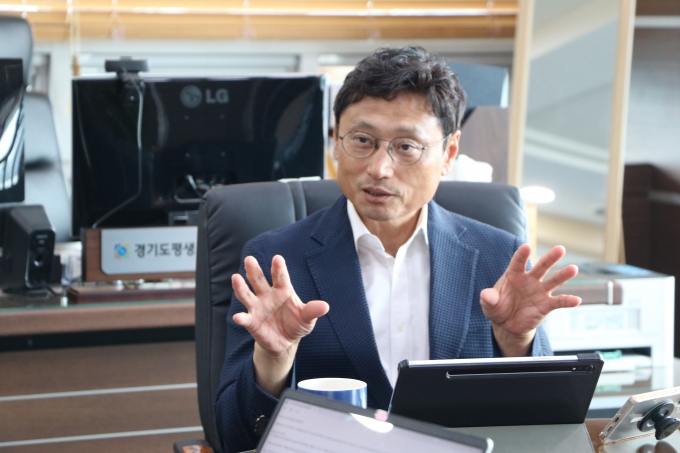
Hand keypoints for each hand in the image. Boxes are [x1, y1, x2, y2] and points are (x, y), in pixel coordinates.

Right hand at [232, 254, 328, 395]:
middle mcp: (267, 295)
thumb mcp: (307, 318)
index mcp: (282, 290)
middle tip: (249, 259)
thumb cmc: (296, 324)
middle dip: (254, 270)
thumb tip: (325, 306)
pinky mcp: (252, 321)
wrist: (285, 342)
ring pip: (247, 294)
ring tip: (236, 278)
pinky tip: (238, 317)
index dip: (279, 268)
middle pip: (259, 280)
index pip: (280, 277)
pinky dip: (241, 317)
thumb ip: (312, 311)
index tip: (277, 258)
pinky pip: (245, 318)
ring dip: (241, 287)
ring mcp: (258, 307)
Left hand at [480, 244, 580, 356]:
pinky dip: (567, 301)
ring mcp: (539, 291)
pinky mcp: (546, 305)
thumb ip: (488, 298)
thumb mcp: (489, 304)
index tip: (527, 247)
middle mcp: (529, 280)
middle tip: (560, 249)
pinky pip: (558, 302)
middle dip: (550, 258)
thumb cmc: (497, 308)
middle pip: (541, 266)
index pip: (518, 262)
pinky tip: (577, 300)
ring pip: (553, 281)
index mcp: (513, 274)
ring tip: (573, 268)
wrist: (507, 325)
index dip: (521, 255)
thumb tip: (486, 296)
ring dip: (563, 275)